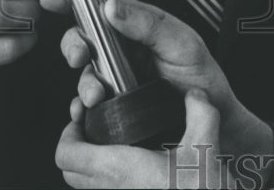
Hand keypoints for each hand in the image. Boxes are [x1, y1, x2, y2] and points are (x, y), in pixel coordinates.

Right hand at [41, 0, 272, 157]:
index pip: (103, 3)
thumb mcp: (180, 42)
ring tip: (99, 92)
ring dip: (84, 82)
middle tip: (80, 54)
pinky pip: (87, 102)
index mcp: (140, 24)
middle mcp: (124, 48)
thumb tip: (111, 6)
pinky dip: (81, 107)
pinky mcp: (114, 103)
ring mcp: (118, 75)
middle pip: (84, 37)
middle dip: (74, 45)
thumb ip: (147, 23)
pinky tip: (88, 111)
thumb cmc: (201, 75)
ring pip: (84, 72)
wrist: (212, 119)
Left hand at [56, 89, 232, 188]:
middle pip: (69, 171)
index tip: (81, 117)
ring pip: (84, 185)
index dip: (67, 133)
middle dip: (76, 145)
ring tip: (112, 143)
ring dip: (89, 163)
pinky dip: (106, 178)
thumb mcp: (206, 146)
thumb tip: (195, 94)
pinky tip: (133, 163)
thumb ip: (200, 112)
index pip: (67, 154)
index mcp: (120, 169)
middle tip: (94, 127)